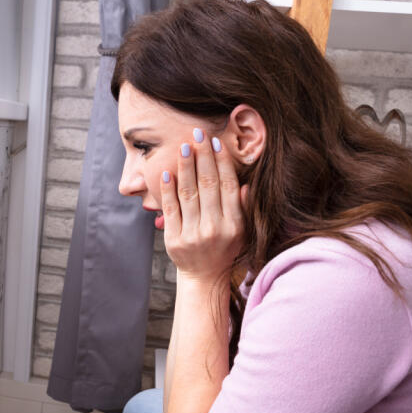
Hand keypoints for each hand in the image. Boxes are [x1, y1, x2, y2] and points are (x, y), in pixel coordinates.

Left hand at [160, 128, 245, 285]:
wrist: (204, 278)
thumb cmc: (225, 249)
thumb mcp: (242, 232)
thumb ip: (243, 208)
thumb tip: (244, 184)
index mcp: (234, 225)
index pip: (228, 186)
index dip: (222, 163)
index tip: (216, 142)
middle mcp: (214, 229)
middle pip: (208, 186)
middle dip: (203, 157)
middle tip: (198, 134)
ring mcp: (193, 235)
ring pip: (188, 194)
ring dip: (186, 167)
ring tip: (184, 147)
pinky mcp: (174, 240)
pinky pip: (171, 209)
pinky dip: (168, 190)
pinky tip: (167, 172)